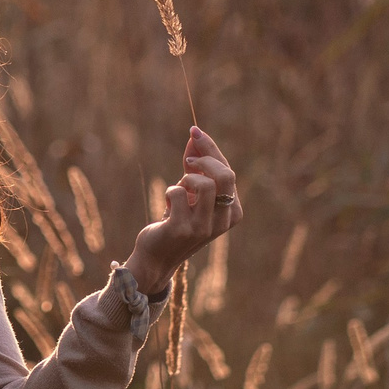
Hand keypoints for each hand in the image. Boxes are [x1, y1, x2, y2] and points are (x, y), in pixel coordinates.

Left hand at [125, 126, 242, 294]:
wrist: (157, 256)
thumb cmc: (176, 220)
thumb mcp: (192, 194)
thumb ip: (196, 167)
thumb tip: (195, 135)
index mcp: (232, 212)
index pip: (229, 172)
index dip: (211, 149)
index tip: (194, 132)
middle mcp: (223, 222)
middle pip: (225, 175)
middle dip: (205, 158)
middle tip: (186, 159)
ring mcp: (203, 228)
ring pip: (205, 184)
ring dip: (187, 179)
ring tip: (179, 189)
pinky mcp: (182, 229)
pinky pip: (178, 193)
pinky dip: (170, 191)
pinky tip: (167, 206)